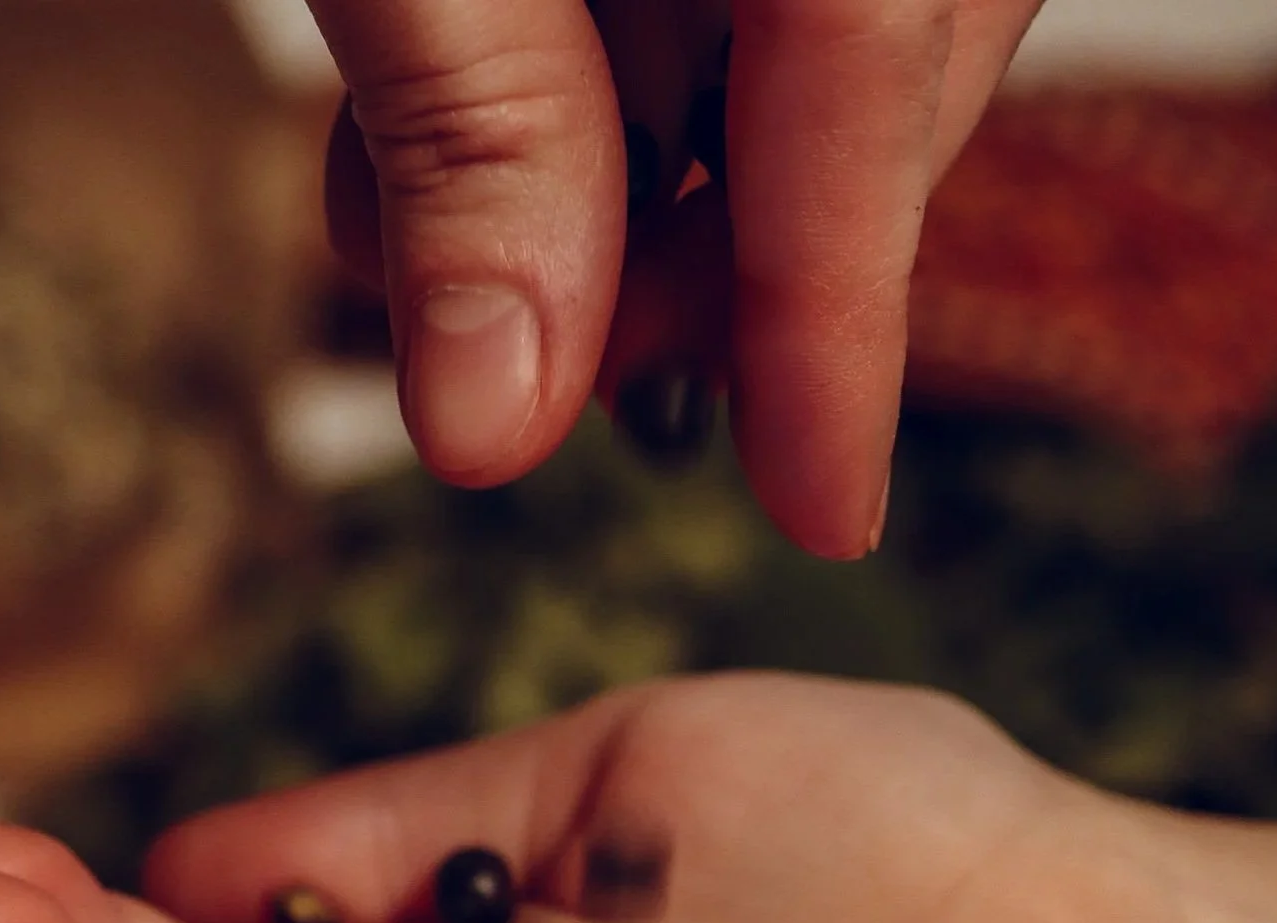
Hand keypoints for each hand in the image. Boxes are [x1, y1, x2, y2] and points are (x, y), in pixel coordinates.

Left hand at [312, 0, 1042, 555]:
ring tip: (410, 163)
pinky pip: (761, 17)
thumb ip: (476, 144)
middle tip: (484, 323)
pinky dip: (623, 87)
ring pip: (803, 84)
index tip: (823, 520)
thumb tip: (497, 430)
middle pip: (856, 119)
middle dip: (670, 261)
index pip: (866, 112)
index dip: (834, 341)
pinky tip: (479, 74)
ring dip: (616, 180)